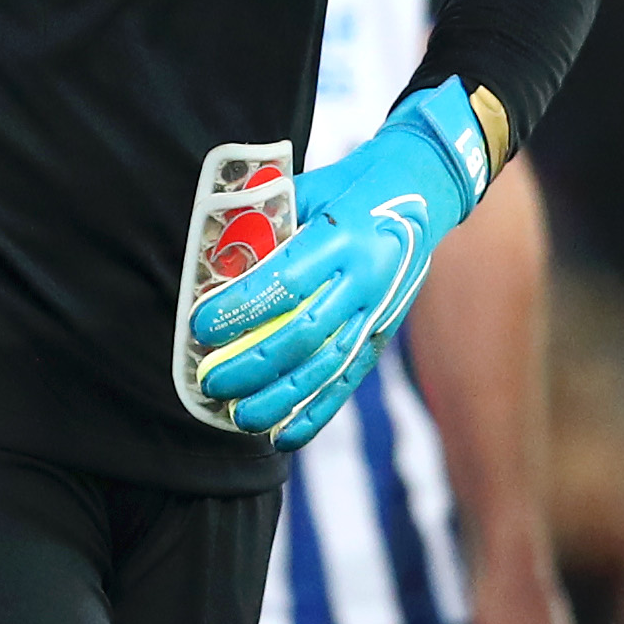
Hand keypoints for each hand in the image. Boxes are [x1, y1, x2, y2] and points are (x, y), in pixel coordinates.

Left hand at [190, 82, 491, 442]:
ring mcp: (380, 311)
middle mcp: (366, 278)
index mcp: (344, 235)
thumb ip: (264, 224)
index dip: (241, 307)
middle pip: (304, 334)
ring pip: (327, 368)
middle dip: (252, 364)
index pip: (286, 280)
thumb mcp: (307, 188)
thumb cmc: (350, 185)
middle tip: (209, 381)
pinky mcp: (385, 334)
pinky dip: (317, 413)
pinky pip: (349, 380)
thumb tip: (212, 266)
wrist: (424, 188)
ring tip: (238, 417)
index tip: (200, 323)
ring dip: (280, 399)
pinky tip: (284, 437)